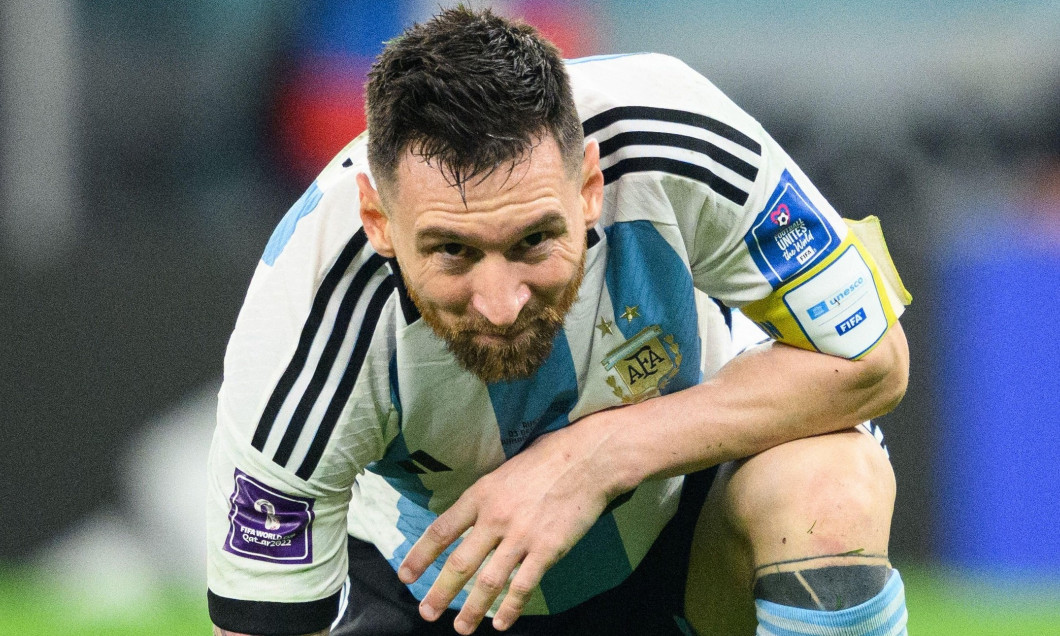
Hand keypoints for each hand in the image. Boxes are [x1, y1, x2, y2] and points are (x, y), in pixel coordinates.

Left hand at [398, 420, 621, 633]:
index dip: (420, 555)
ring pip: (488, 581)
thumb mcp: (505, 470)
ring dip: (472, 609)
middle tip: (426, 611)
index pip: (442, 530)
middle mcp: (496, 518)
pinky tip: (501, 623)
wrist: (588, 459)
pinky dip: (510, 608)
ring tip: (461, 628)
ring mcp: (522, 536)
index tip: (406, 576)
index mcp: (482, 494)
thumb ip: (487, 496)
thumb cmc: (549, 458)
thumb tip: (471, 516)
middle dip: (440, 592)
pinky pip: (523, 586)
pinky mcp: (547, 549)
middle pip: (460, 563)